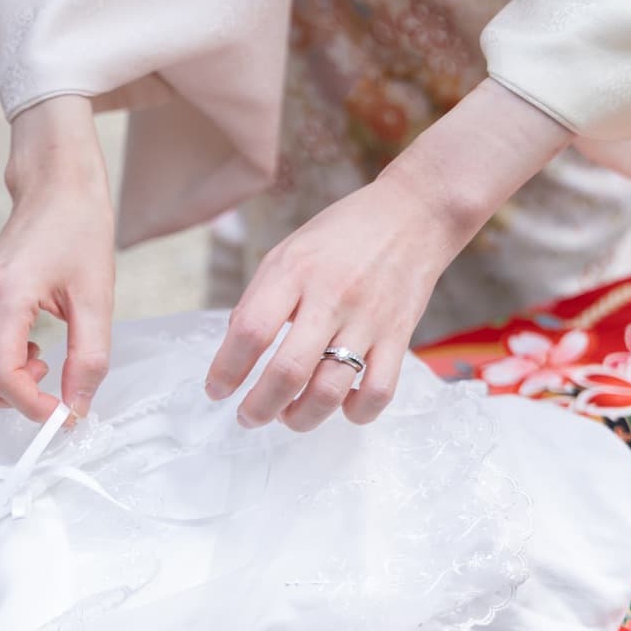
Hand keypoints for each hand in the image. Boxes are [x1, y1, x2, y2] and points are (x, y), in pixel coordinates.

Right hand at [0, 96, 114, 422]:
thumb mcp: (97, 297)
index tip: (65, 412)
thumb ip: (89, 358)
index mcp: (5, 294)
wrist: (55, 184)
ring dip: (3, 386)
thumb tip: (77, 408)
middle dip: (6, 403)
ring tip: (45, 362)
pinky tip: (32, 349)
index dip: (31, 405)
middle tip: (49, 390)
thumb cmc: (79, 230)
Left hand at [207, 79, 572, 431]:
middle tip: (248, 417)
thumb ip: (260, 298)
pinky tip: (340, 406)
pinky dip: (355, 412)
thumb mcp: (288, 251)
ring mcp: (368, 319)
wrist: (414, 213)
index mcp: (294, 271)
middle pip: (287, 371)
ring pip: (330, 390)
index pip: (250, 330)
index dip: (226, 369)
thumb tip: (234, 350)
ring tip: (288, 416)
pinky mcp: (400, 335)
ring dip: (301, 418)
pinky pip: (378, 391)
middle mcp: (330, 296)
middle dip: (259, 408)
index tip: (216, 390)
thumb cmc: (341, 235)